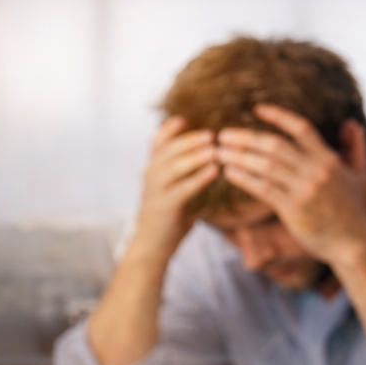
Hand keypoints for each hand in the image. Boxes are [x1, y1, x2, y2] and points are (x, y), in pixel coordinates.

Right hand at [133, 116, 219, 259]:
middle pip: (167, 150)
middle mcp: (150, 176)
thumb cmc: (169, 215)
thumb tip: (212, 150)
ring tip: (215, 149)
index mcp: (153, 169)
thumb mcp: (174, 187)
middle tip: (211, 134)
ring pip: (174, 167)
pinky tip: (215, 171)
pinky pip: (183, 189)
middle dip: (189, 140)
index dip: (169, 128)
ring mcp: (155, 191)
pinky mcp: (163, 207)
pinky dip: (199, 178)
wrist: (152, 246)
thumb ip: (185, 170)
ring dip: (195, 156)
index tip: (186, 118)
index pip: (157, 142)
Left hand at [214, 105, 365, 267]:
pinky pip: (263, 189)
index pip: (300, 128)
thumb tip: (349, 122)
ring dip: (239, 157)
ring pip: (266, 165)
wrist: (354, 243)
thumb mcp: (359, 174)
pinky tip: (228, 172)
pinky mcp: (294, 209)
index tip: (256, 109)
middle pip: (275, 145)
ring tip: (218, 152)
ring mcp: (305, 189)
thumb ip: (355, 147)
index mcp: (328, 159)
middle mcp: (317, 169)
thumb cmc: (353, 210)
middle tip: (222, 134)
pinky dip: (244, 178)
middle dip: (246, 138)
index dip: (278, 116)